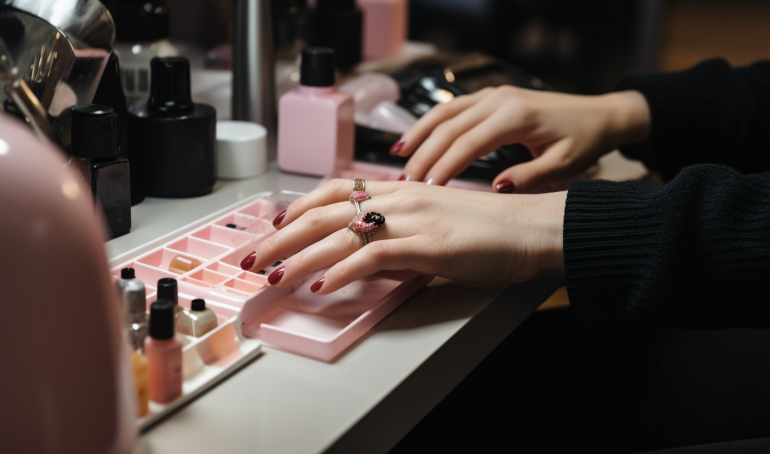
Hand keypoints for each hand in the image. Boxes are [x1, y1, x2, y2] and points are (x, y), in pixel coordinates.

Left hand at [242, 179, 565, 293]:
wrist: (529, 228)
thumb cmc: (486, 228)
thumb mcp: (431, 222)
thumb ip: (394, 234)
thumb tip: (362, 255)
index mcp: (398, 190)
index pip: (334, 190)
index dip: (298, 206)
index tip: (275, 224)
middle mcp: (398, 199)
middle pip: (323, 213)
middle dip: (281, 237)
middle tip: (253, 257)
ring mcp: (411, 220)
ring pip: (339, 235)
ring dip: (299, 257)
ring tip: (273, 275)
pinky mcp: (426, 246)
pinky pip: (372, 257)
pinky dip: (342, 272)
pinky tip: (322, 287)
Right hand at [392, 86, 649, 191]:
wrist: (600, 115)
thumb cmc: (583, 142)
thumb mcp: (563, 166)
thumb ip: (529, 179)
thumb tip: (494, 189)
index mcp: (516, 116)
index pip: (469, 142)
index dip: (445, 165)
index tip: (428, 188)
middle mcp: (499, 99)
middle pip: (449, 126)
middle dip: (425, 153)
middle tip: (406, 180)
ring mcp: (493, 94)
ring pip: (445, 112)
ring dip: (420, 133)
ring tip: (398, 156)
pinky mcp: (491, 95)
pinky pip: (453, 107)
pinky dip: (431, 122)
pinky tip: (416, 137)